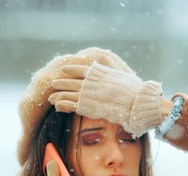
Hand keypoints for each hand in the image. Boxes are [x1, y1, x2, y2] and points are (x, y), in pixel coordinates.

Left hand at [48, 56, 163, 136]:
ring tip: (50, 97)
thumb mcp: (121, 73)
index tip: (64, 68)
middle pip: (72, 81)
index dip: (72, 68)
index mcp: (99, 73)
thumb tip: (103, 56)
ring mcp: (89, 95)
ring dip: (59, 95)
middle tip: (53, 83)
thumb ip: (110, 65)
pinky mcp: (89, 107)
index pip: (81, 68)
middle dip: (61, 82)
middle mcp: (92, 83)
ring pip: (69, 94)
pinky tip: (57, 106)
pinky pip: (73, 106)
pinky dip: (64, 105)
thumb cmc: (133, 89)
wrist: (137, 103)